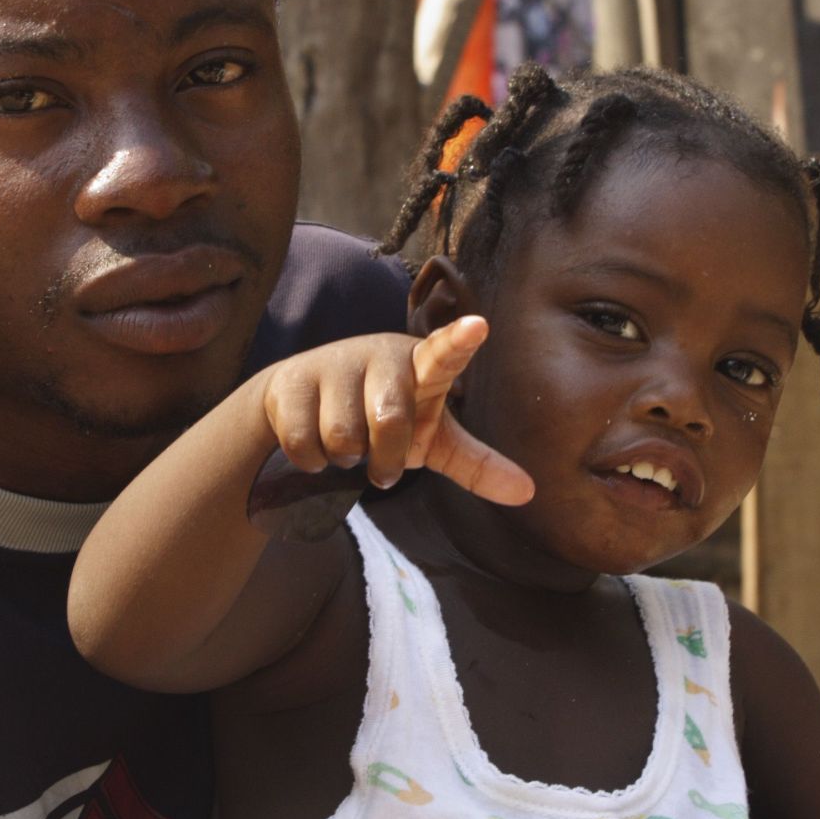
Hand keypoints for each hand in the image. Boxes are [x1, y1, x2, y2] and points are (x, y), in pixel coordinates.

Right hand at [259, 317, 533, 504]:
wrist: (299, 402)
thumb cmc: (383, 417)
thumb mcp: (430, 439)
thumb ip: (476, 462)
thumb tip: (528, 492)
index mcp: (420, 366)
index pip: (444, 354)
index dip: (459, 341)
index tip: (479, 325)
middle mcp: (378, 354)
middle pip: (388, 421)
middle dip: (384, 459)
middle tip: (381, 462)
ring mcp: (332, 363)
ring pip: (342, 437)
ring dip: (346, 459)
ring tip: (346, 444)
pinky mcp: (291, 380)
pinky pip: (305, 443)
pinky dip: (312, 461)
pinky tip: (313, 443)